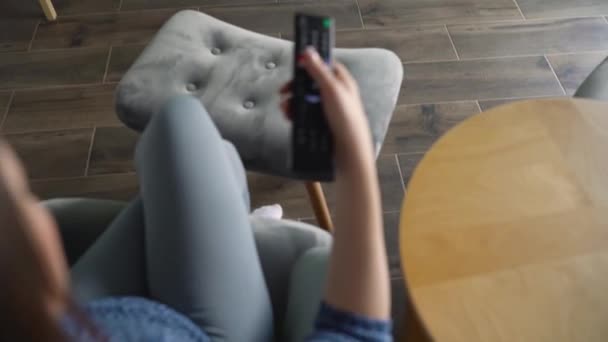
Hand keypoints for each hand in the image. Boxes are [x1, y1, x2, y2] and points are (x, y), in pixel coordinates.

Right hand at [280, 48, 374, 171]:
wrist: (348, 151)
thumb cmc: (346, 120)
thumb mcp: (331, 90)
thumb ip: (319, 70)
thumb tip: (308, 51)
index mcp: (342, 82)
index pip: (325, 65)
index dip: (311, 63)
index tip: (296, 63)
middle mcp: (335, 94)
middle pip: (311, 83)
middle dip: (296, 86)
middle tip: (284, 91)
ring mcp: (328, 109)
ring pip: (305, 99)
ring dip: (293, 101)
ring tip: (285, 108)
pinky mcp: (321, 122)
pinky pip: (305, 114)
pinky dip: (296, 113)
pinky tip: (289, 117)